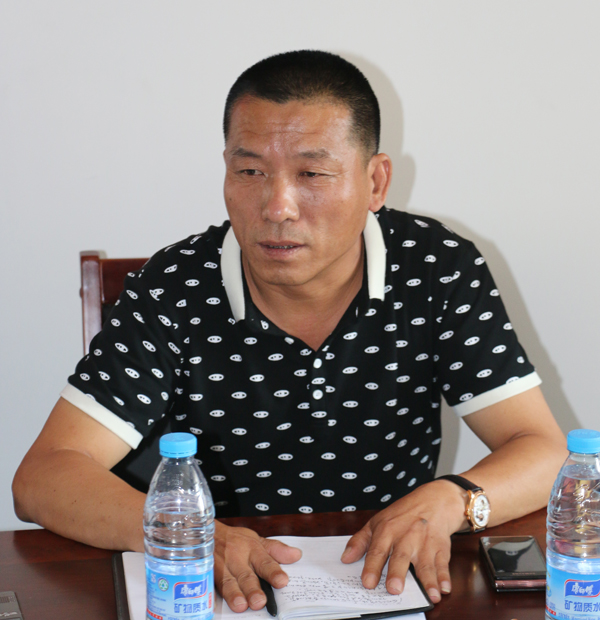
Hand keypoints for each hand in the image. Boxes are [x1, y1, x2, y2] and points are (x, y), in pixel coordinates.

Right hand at [214, 520, 301, 611]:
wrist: (206, 533)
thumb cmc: (234, 540)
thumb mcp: (256, 539)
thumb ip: (276, 549)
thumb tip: (296, 555)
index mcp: (251, 550)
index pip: (265, 562)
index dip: (273, 572)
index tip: (282, 581)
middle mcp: (237, 559)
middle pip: (246, 576)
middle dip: (252, 589)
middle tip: (260, 601)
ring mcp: (221, 568)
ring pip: (228, 583)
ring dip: (234, 594)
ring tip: (241, 605)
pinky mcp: (207, 576)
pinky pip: (211, 586)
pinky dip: (214, 595)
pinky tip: (216, 604)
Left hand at [340, 480, 465, 602]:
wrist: (433, 500)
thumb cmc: (402, 514)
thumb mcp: (377, 521)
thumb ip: (360, 541)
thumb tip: (345, 559)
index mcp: (387, 530)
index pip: (377, 550)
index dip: (372, 567)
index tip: (367, 583)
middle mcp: (406, 537)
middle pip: (401, 556)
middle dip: (397, 573)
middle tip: (394, 589)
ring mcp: (425, 543)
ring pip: (425, 563)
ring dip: (427, 580)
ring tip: (429, 596)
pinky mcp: (441, 547)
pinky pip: (443, 563)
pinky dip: (445, 576)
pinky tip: (445, 588)